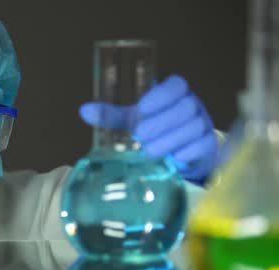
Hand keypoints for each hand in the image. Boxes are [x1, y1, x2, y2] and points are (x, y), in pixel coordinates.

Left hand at [80, 75, 217, 183]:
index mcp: (174, 94)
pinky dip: (188, 152)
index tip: (142, 108)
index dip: (161, 95)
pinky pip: (205, 144)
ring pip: (194, 126)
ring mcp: (203, 124)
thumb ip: (113, 115)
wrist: (179, 153)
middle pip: (186, 107)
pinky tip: (174, 159)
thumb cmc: (155, 130)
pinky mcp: (209, 144)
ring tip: (150, 151)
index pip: (176, 85)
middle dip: (162, 122)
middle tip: (140, 135)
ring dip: (170, 139)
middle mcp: (192, 106)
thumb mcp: (134, 120)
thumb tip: (85, 110)